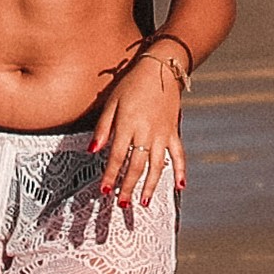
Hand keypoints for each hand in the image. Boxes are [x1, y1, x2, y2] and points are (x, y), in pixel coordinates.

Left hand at [92, 38, 191, 210]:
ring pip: (157, 165)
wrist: (161, 69)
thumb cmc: (131, 84)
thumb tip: (93, 151)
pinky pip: (178, 154)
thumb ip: (103, 128)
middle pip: (136, 166)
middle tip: (122, 204)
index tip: (103, 191)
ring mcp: (162, 134)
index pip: (117, 156)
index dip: (110, 176)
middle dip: (127, 187)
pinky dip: (180, 171)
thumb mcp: (111, 102)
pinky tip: (180, 187)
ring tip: (143, 202)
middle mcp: (146, 132)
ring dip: (151, 186)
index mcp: (128, 125)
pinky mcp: (173, 132)